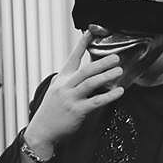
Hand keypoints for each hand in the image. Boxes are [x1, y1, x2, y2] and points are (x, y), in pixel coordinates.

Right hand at [23, 34, 124, 157]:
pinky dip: (109, 96)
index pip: (72, 58)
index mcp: (61, 79)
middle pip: (85, 70)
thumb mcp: (58, 91)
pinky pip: (96, 101)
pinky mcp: (77, 111)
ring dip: (106, 75)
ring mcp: (70, 98)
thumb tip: (88, 73)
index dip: (81, 44)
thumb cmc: (53, 111)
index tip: (90, 32)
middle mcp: (65, 86)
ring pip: (90, 83)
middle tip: (116, 57)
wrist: (42, 131)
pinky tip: (120, 92)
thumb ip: (71, 81)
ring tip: (119, 70)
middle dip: (101, 62)